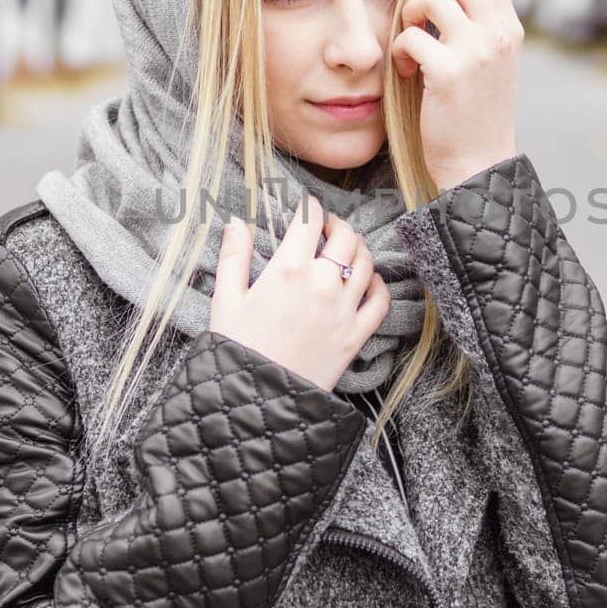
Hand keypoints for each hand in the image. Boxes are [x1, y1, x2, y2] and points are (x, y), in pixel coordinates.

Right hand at [208, 194, 389, 393]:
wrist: (258, 400)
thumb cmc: (237, 349)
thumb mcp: (226, 300)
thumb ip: (233, 256)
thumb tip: (236, 222)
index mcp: (288, 270)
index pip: (309, 221)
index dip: (309, 207)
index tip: (307, 206)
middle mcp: (322, 284)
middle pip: (344, 237)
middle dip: (337, 224)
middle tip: (327, 227)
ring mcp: (344, 310)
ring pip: (366, 262)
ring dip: (358, 249)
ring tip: (346, 249)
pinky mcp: (356, 335)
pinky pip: (381, 300)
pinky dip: (378, 284)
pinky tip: (366, 281)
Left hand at [390, 0, 521, 190]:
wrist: (478, 162)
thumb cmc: (475, 112)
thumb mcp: (489, 62)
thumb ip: (477, 25)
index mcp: (509, 29)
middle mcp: (499, 35)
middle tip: (414, 8)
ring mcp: (476, 53)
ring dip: (408, 14)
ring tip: (409, 41)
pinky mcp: (448, 74)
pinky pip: (411, 36)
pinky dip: (399, 50)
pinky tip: (406, 71)